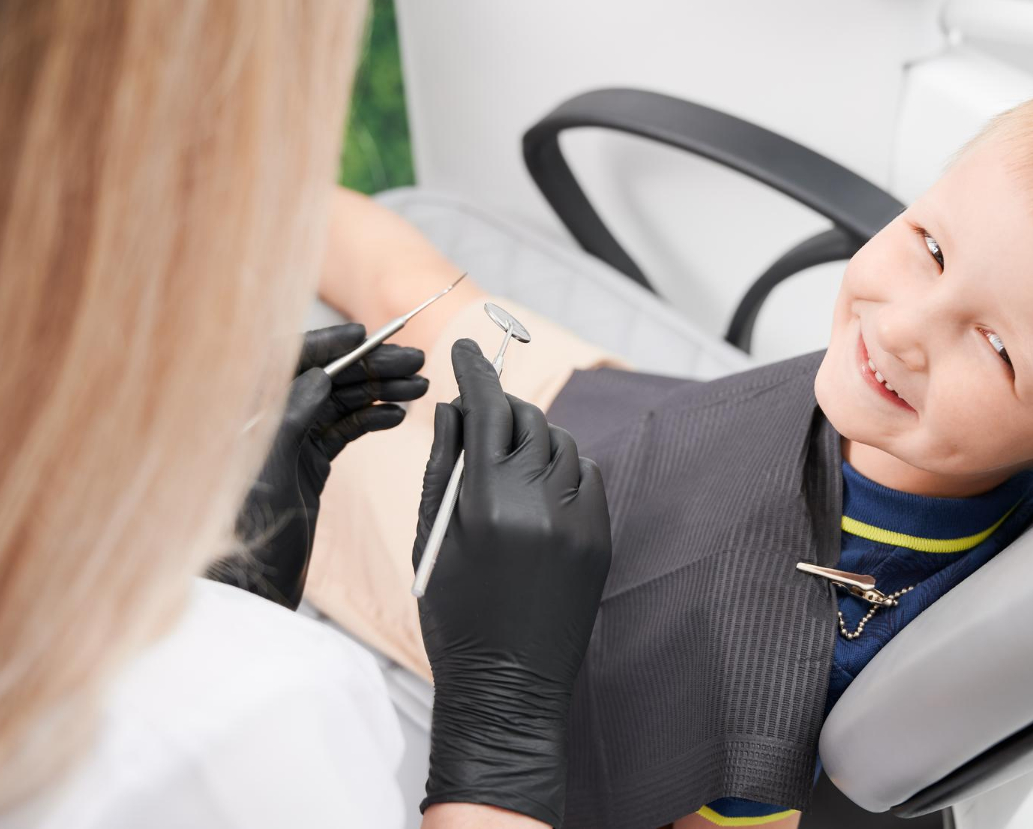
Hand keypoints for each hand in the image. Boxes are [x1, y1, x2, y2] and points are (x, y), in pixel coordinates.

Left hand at [209, 324, 426, 608]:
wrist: (250, 594)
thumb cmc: (246, 541)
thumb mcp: (268, 475)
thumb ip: (290, 421)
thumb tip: (321, 376)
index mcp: (249, 418)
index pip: (289, 363)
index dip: (329, 343)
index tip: (367, 333)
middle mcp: (268, 423)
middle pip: (324, 379)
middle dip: (369, 367)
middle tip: (415, 360)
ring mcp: (290, 444)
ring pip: (340, 403)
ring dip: (379, 391)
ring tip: (419, 386)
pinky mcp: (308, 465)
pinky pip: (344, 431)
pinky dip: (372, 420)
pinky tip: (397, 416)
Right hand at [414, 338, 610, 825]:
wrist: (507, 685)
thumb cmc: (454, 615)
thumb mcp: (431, 538)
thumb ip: (443, 465)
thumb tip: (453, 406)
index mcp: (487, 503)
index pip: (487, 409)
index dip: (475, 371)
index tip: (464, 348)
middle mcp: (539, 504)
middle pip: (527, 420)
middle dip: (502, 406)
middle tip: (479, 410)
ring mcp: (578, 520)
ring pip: (561, 443)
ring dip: (533, 435)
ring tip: (506, 454)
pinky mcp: (601, 536)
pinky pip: (588, 473)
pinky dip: (563, 465)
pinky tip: (539, 483)